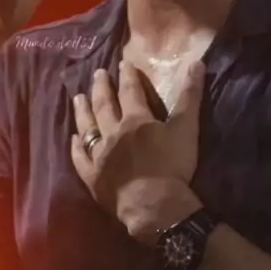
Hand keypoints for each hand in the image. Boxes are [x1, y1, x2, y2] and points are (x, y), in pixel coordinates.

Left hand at [71, 60, 204, 243]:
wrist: (155, 206)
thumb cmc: (172, 166)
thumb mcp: (186, 128)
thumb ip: (190, 96)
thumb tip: (196, 62)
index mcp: (135, 120)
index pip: (130, 91)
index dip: (127, 76)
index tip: (123, 63)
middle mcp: (112, 133)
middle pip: (104, 105)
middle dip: (101, 87)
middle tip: (97, 74)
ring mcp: (99, 155)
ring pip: (87, 127)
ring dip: (83, 110)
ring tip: (78, 97)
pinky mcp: (92, 177)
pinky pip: (80, 158)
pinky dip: (76, 147)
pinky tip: (74, 138)